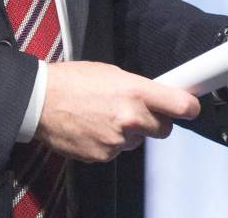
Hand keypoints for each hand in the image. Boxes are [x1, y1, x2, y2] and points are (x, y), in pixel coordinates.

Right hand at [34, 61, 199, 162]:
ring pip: (137, 140)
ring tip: (100, 115)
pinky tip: (92, 126)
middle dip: (152, 120)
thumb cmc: (68, 81)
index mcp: (135, 92)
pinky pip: (117, 150)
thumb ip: (136, 86)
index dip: (189, 107)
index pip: (183, 106)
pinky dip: (108, 141)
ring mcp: (119, 140)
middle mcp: (131, 118)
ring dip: (126, 131)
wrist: (38, 101)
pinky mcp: (105, 155)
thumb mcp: (108, 71)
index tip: (189, 107)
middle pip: (164, 128)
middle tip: (131, 109)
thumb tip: (155, 94)